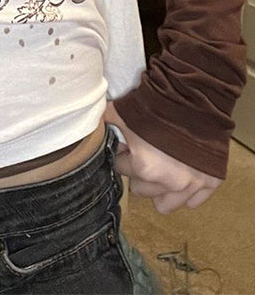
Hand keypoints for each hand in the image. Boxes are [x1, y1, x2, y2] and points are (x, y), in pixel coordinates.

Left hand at [104, 100, 222, 213]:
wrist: (195, 96)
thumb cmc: (157, 104)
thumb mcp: (122, 111)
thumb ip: (105, 124)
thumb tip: (89, 127)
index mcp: (144, 168)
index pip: (121, 168)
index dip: (124, 154)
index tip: (130, 144)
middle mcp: (169, 183)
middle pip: (141, 189)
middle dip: (140, 172)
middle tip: (146, 152)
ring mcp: (192, 185)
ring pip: (165, 203)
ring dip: (160, 187)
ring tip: (161, 165)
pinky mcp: (210, 183)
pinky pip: (192, 202)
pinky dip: (186, 191)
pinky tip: (181, 171)